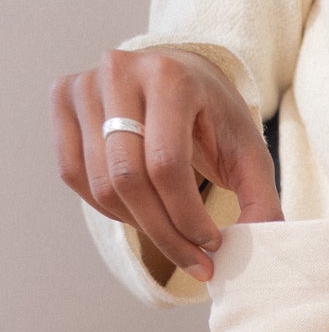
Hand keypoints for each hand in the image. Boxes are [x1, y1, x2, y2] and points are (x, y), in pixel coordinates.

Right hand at [52, 46, 281, 285]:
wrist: (180, 77)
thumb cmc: (214, 117)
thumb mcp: (249, 154)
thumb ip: (261, 200)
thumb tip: (261, 247)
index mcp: (171, 77)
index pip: (166, 165)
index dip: (187, 218)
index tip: (211, 244)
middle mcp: (120, 71)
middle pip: (128, 179)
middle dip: (165, 234)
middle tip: (194, 260)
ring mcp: (86, 83)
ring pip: (100, 183)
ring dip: (138, 227)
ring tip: (171, 237)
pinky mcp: (64, 99)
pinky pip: (72, 174)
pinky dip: (106, 208)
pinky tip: (139, 214)